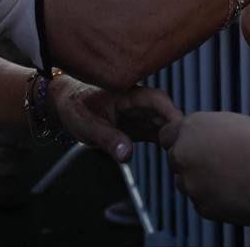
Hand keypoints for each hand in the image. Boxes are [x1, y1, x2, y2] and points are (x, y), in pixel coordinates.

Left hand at [50, 77, 181, 162]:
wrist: (66, 105)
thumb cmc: (74, 107)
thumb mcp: (86, 125)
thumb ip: (107, 139)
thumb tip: (128, 155)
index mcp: (127, 94)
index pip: (156, 99)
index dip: (170, 112)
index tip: (180, 129)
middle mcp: (138, 101)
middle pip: (165, 111)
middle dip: (176, 128)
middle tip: (183, 149)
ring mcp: (140, 113)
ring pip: (164, 122)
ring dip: (172, 136)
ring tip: (180, 155)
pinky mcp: (139, 125)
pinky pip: (158, 131)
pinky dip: (166, 141)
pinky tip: (171, 154)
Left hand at [160, 112, 249, 224]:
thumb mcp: (231, 122)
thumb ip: (208, 129)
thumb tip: (202, 137)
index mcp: (190, 128)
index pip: (166, 135)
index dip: (179, 140)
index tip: (191, 145)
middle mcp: (183, 154)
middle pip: (175, 159)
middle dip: (189, 161)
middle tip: (215, 162)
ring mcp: (190, 183)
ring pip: (186, 183)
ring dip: (199, 181)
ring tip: (229, 177)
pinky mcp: (201, 206)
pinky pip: (201, 201)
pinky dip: (213, 198)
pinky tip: (233, 191)